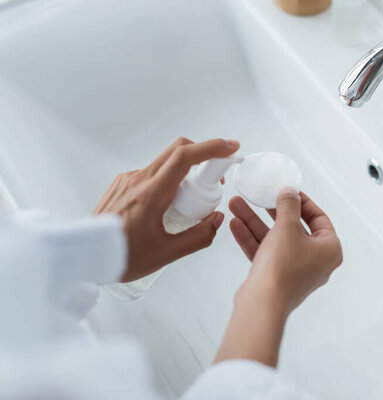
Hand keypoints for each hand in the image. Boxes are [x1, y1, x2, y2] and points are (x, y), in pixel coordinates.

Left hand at [93, 137, 238, 281]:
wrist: (82, 256)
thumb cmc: (119, 257)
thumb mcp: (165, 254)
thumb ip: (198, 237)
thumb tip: (217, 219)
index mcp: (150, 195)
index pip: (184, 158)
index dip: (212, 148)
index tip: (231, 148)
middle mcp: (138, 180)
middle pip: (177, 150)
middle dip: (204, 156)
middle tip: (216, 178)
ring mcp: (129, 179)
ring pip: (166, 162)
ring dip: (186, 172)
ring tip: (190, 202)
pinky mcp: (123, 183)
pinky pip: (154, 172)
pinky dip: (170, 180)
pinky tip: (169, 206)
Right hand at [214, 188, 341, 365]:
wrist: (262, 304)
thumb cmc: (282, 267)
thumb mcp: (287, 226)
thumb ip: (289, 205)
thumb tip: (290, 192)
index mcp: (329, 249)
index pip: (318, 217)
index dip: (302, 201)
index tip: (287, 190)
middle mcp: (316, 261)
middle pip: (293, 227)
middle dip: (270, 210)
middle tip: (260, 196)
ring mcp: (296, 270)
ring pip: (275, 239)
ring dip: (255, 222)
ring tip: (236, 205)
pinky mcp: (277, 278)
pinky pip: (265, 253)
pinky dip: (251, 239)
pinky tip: (235, 224)